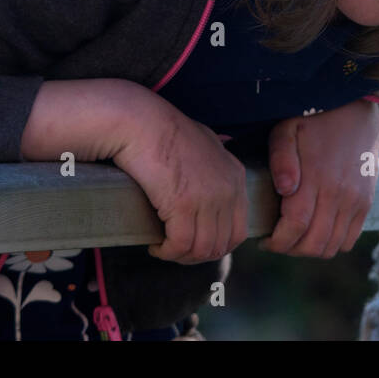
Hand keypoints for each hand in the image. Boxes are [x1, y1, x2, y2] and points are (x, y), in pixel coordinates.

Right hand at [111, 91, 248, 264]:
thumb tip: (223, 148)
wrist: (141, 121)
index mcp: (235, 177)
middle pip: (220, 245)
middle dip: (196, 255)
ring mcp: (208, 198)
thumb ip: (217, 151)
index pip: (238, 231)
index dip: (215, 246)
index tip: (193, 245)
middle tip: (174, 250)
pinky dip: (167, 252)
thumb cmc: (165, 129)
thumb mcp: (204, 139)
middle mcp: (228, 189)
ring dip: (180, 256)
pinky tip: (155, 246)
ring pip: (201, 249)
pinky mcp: (183, 204)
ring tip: (163, 248)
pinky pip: (180, 244)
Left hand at [260, 98, 378, 258]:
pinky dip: (332, 244)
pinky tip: (317, 231)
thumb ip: (282, 159)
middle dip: (290, 249)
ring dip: (310, 249)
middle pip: (314, 243)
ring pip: (332, 247)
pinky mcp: (366, 202)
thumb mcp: (287, 130)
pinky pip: (350, 239)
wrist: (356, 110)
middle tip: (277, 241)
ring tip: (296, 237)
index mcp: (316, 177)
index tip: (265, 241)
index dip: (277, 242)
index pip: (296, 226)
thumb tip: (285, 189)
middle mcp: (340, 194)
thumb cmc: (314, 120)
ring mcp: (356, 200)